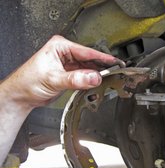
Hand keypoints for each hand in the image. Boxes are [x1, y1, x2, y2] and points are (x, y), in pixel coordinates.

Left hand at [3, 35, 123, 107]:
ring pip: (88, 69)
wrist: (21, 96)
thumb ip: (75, 79)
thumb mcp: (54, 79)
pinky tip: (98, 83)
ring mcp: (69, 65)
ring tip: (109, 79)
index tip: (115, 62)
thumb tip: (93, 77)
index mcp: (60, 47)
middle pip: (90, 60)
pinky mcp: (70, 75)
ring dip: (97, 75)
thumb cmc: (28, 82)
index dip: (102, 58)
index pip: (86, 51)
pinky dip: (91, 81)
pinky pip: (85, 77)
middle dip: (101, 67)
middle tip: (115, 73)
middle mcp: (65, 54)